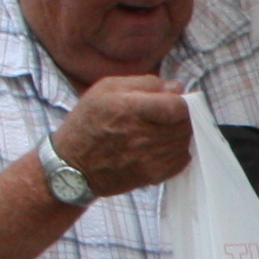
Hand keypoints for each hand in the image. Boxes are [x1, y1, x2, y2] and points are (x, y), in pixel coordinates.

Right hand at [52, 76, 192, 196]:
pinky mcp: (154, 175)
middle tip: (168, 113)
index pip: (178, 106)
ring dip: (179, 132)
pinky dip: (177, 150)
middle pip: (185, 123)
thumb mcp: (105, 89)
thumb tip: (176, 87)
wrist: (73, 166)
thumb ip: (144, 83)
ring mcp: (150, 158)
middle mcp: (143, 136)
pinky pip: (182, 160)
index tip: (175, 99)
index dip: (182, 101)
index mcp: (130, 109)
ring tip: (161, 128)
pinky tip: (161, 144)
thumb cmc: (87, 123)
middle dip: (182, 115)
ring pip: (185, 141)